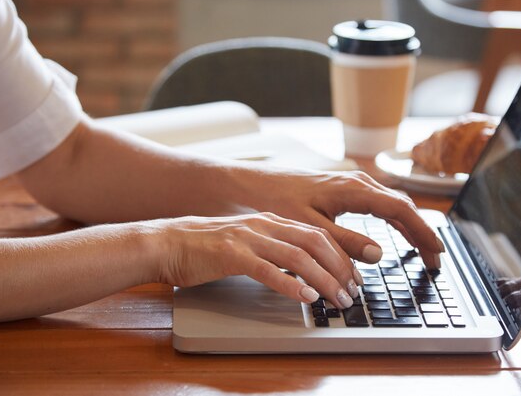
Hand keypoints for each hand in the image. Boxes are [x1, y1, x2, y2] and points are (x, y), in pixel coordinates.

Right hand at [148, 212, 363, 308]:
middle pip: (315, 243)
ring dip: (322, 279)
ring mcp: (248, 238)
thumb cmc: (207, 247)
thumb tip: (303, 270)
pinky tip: (304, 297)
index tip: (353, 278)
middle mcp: (264, 225)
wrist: (167, 242)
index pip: (317, 236)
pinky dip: (290, 284)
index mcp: (271, 221)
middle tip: (352, 292)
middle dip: (339, 269)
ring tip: (336, 299)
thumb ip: (274, 250)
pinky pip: (267, 269)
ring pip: (297, 256)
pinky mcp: (231, 254)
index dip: (340, 257)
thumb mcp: (248, 242)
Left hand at [236, 169, 444, 268]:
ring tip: (423, 251)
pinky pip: (380, 204)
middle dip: (422, 233)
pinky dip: (394, 221)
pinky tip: (397, 235)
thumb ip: (344, 242)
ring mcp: (352, 184)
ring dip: (410, 227)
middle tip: (435, 260)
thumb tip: (378, 254)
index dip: (423, 233)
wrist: (251, 184)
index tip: (437, 253)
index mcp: (354, 190)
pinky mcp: (344, 189)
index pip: (401, 211)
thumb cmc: (276, 202)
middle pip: (402, 207)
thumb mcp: (309, 228)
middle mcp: (358, 183)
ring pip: (392, 204)